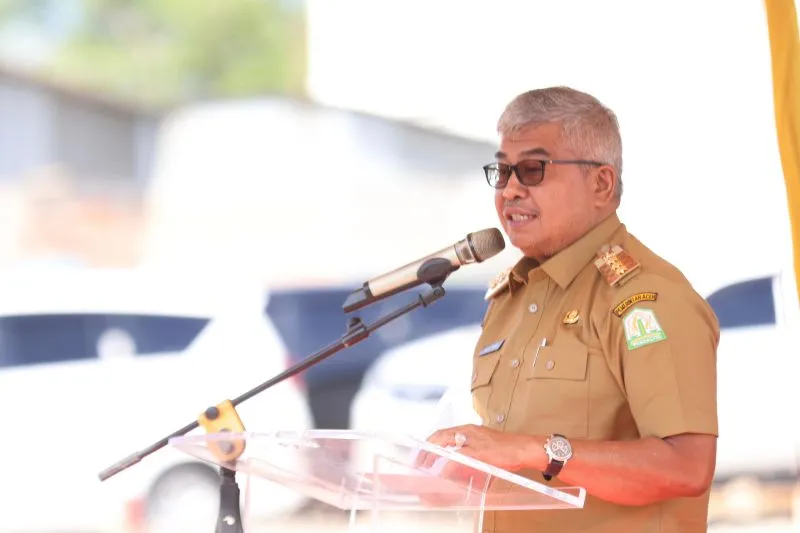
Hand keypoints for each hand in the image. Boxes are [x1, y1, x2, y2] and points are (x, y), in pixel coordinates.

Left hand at [415, 424, 542, 474]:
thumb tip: (457, 463)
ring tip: (425, 467)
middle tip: (419, 461)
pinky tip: (443, 473)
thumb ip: (470, 451)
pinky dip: (448, 466)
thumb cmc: (506, 448)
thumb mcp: (484, 445)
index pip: (443, 432)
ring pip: (445, 444)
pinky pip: (457, 458)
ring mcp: (472, 441)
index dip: (430, 441)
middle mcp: (468, 432)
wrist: (522, 448)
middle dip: (426, 449)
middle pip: (440, 436)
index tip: (422, 451)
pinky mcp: (479, 452)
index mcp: (468, 429)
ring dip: (433, 456)